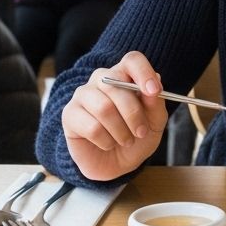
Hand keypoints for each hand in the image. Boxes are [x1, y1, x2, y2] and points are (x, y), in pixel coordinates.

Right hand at [61, 51, 168, 181]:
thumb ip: (155, 103)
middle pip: (116, 83)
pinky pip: (91, 127)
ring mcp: (83, 95)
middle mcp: (101, 79)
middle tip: (141, 132)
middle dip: (134, 113)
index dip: (144, 72)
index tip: (153, 91)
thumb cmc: (135, 138)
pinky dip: (106, 141)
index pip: (132, 60)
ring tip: (125, 140)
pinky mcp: (70, 114)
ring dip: (120, 130)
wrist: (115, 164)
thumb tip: (156, 82)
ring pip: (104, 107)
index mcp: (124, 76)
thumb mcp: (154, 123)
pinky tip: (107, 143)